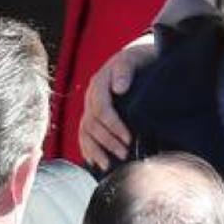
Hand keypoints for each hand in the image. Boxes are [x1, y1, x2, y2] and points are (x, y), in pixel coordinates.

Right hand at [78, 38, 155, 169]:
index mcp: (100, 83)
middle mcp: (91, 97)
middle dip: (107, 141)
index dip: (113, 125)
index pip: (101, 109)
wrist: (137, 58)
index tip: (128, 138)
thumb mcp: (134, 59)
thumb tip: (118, 88)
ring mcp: (91, 107)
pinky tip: (96, 162)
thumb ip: (125, 70)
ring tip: (108, 165)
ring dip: (96, 150)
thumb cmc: (139, 60)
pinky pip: (84, 135)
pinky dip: (88, 149)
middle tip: (125, 154)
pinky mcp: (94, 116)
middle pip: (92, 124)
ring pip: (85, 132)